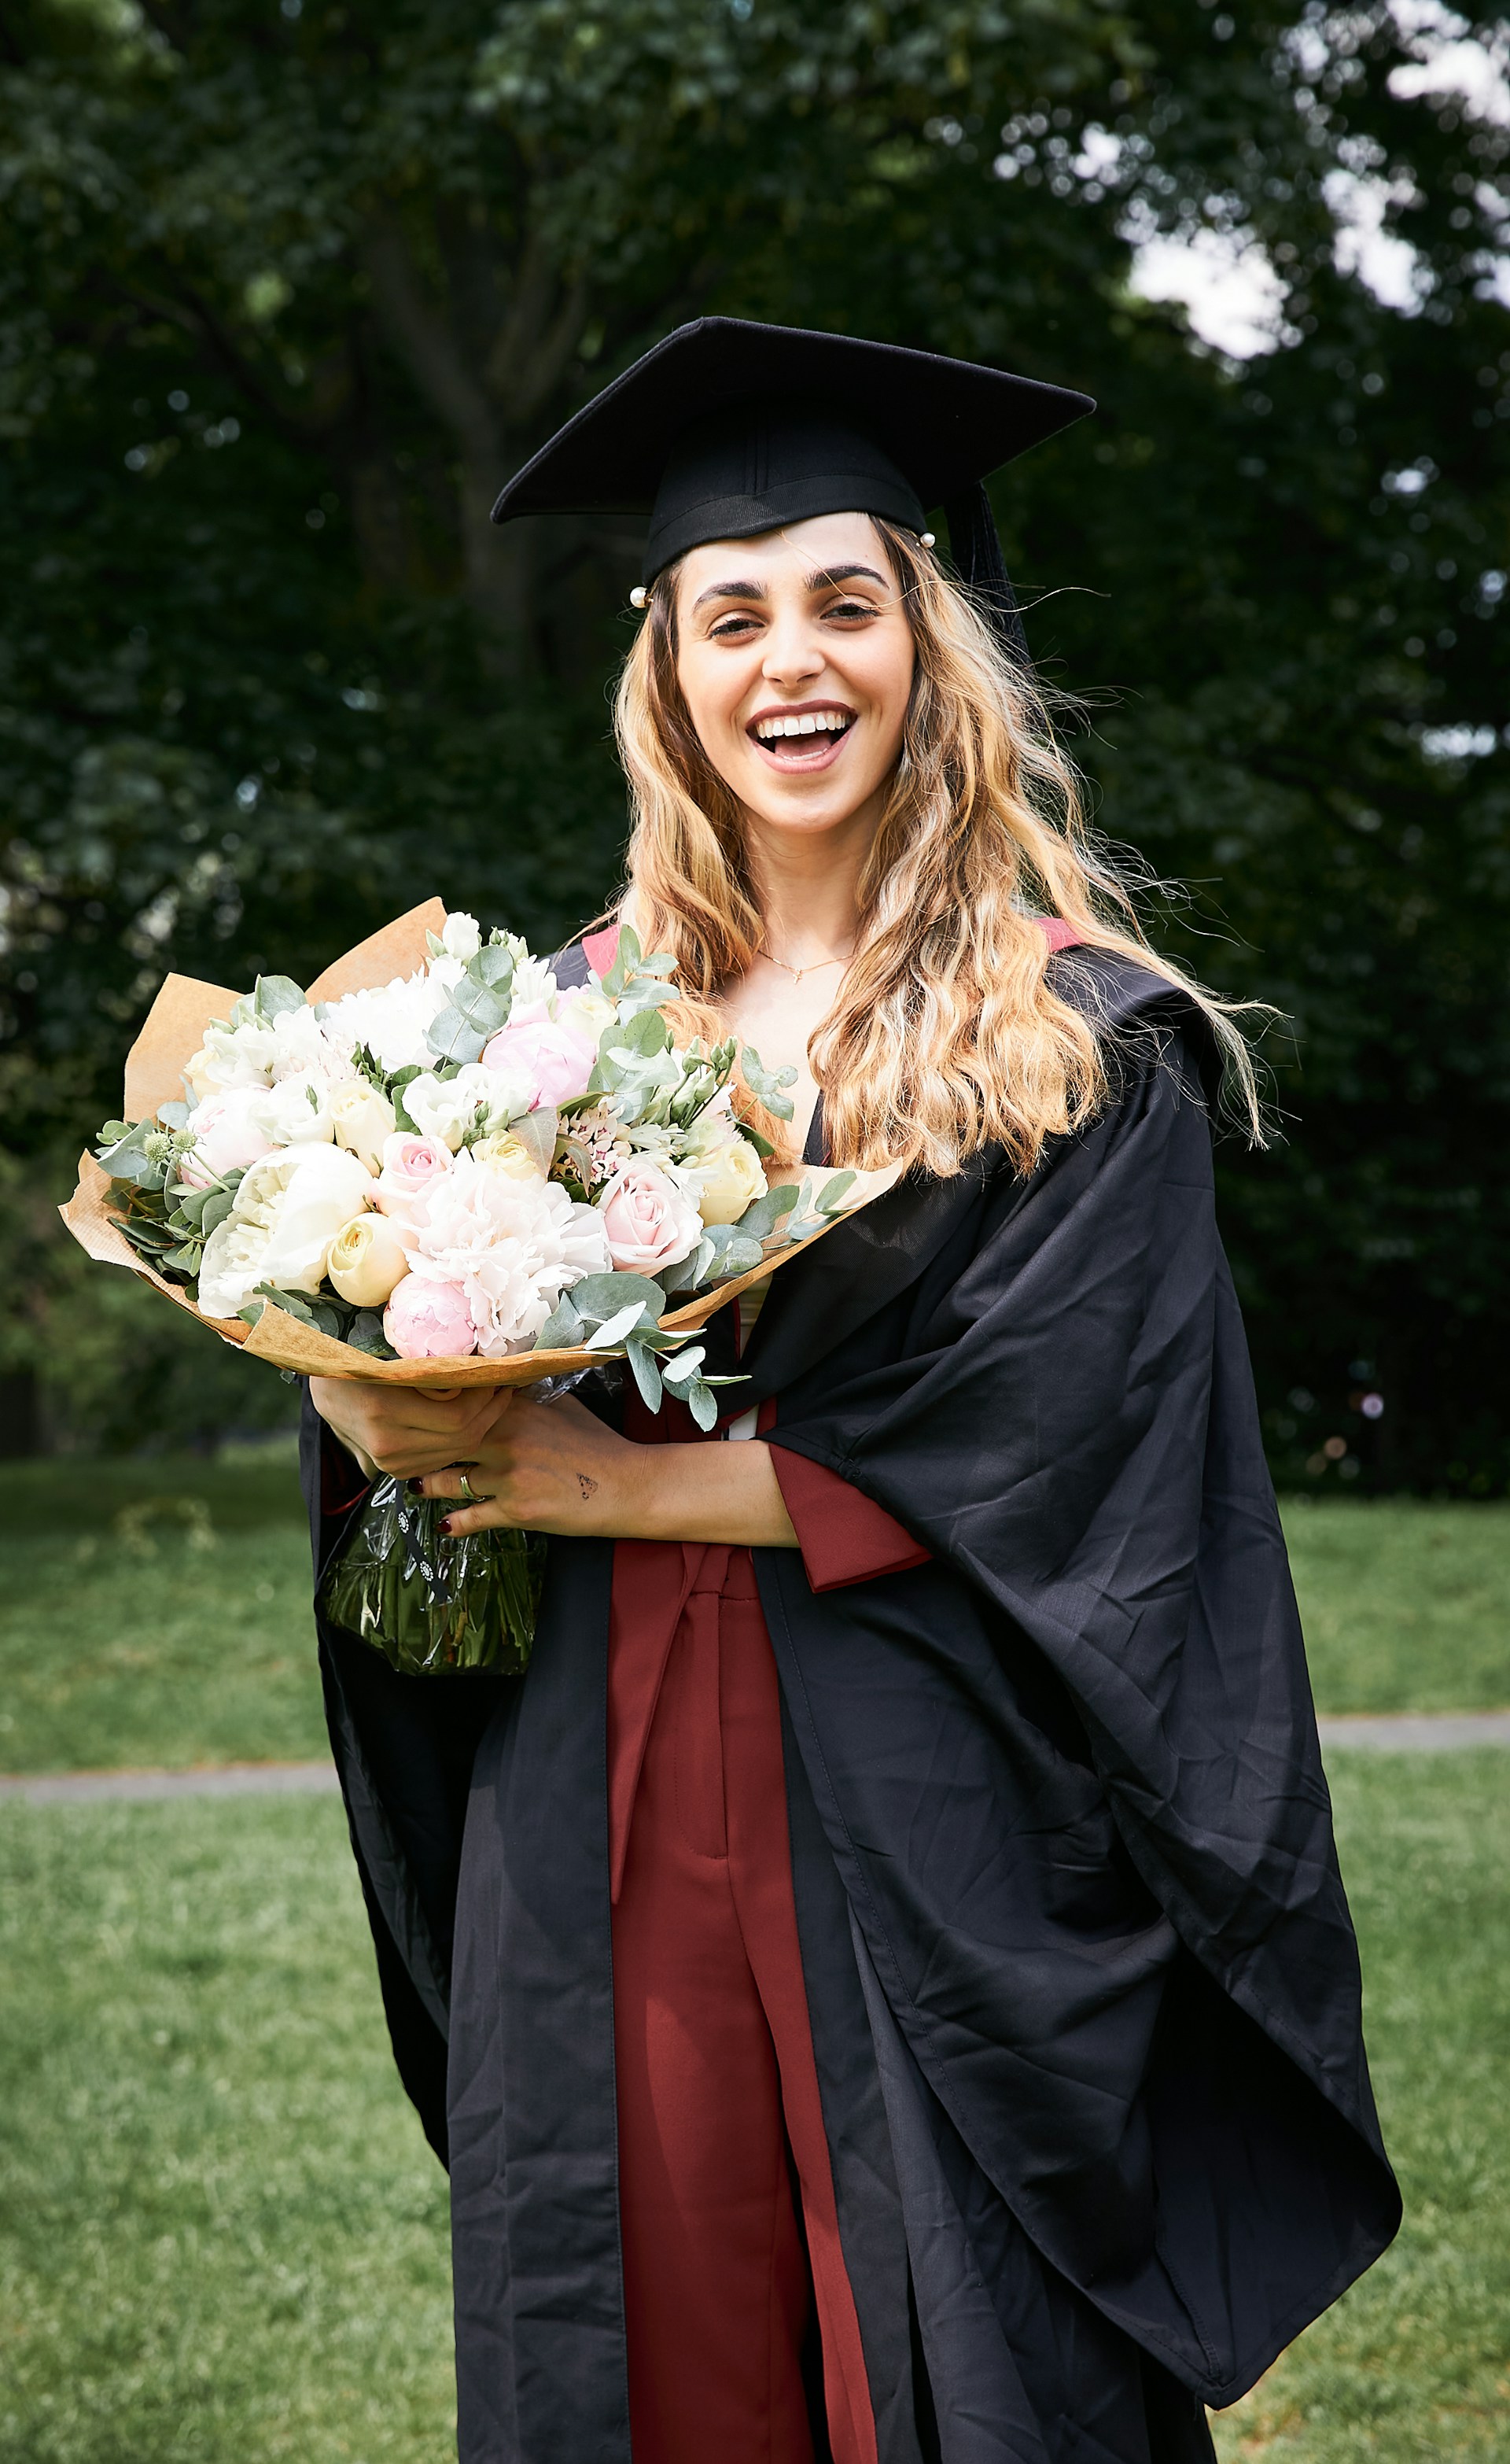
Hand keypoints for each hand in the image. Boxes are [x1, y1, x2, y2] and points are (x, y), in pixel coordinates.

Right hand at [308, 1375, 507, 1481]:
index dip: (485, 1397)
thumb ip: (422, 1368)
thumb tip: (471, 1364)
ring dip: (483, 1424)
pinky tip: (472, 1415)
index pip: (457, 1416)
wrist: (325, 1389)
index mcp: (384, 1410)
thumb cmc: (358, 1359)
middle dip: (491, 1409)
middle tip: (504, 1383)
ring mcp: (391, 1462)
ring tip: (494, 1395)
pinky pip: (443, 1458)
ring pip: (457, 1450)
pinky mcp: (395, 1470)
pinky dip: (463, 1438)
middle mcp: (388, 1443)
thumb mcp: (386, 1354)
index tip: (496, 1372)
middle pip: (463, 1436)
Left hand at [412, 1392, 798, 1548]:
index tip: (404, 1405)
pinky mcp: (517, 1510)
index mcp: (515, 1408)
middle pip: (443, 1441)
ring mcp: (509, 1475)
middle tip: (395, 1447)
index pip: (458, 1402)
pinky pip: (472, 1517)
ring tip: (415, 1484)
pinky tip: (446, 1525)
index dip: (428, 1407)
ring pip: (448, 1481)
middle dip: (417, 1447)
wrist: (627, 1485)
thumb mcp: (562, 1406)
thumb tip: (498, 1378)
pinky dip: (456, 1523)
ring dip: (428, 1485)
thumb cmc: (596, 1444)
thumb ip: (525, 1394)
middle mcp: (506, 1437)